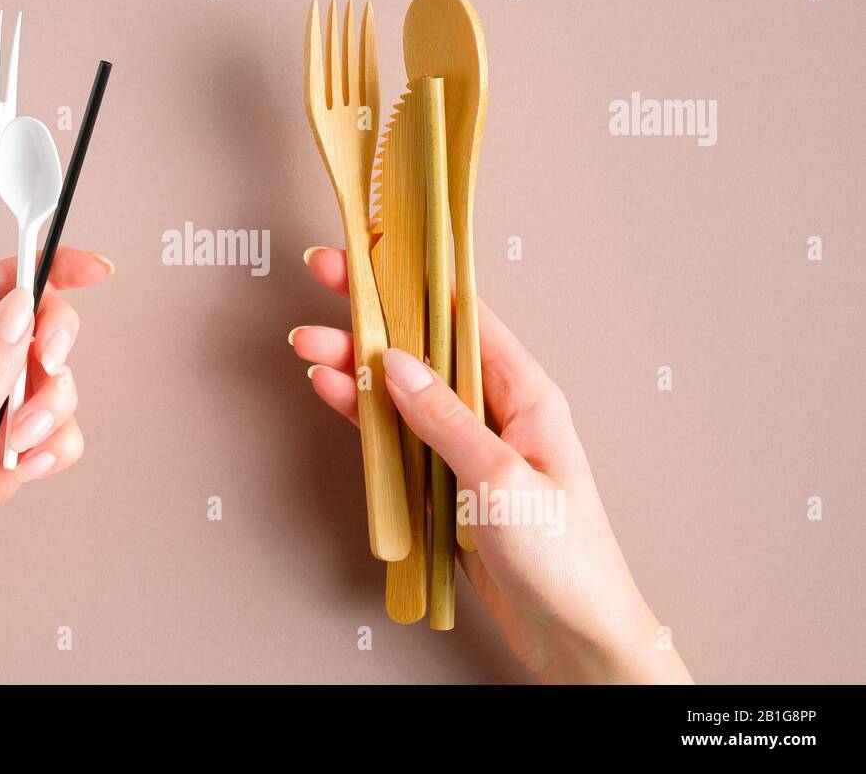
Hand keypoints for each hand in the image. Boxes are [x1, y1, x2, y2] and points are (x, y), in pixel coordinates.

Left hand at [0, 247, 112, 682]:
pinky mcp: (2, 450)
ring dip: (49, 417)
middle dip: (53, 360)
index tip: (92, 269)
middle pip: (33, 329)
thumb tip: (19, 307)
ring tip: (16, 455)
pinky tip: (26, 474)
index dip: (42, 269)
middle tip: (39, 394)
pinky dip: (53, 450)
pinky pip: (55, 429)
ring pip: (50, 383)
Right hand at [292, 246, 691, 683]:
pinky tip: (336, 393)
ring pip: (402, 391)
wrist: (573, 633)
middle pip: (423, 348)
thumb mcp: (500, 478)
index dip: (415, 278)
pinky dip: (365, 418)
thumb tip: (397, 363)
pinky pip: (399, 438)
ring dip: (357, 368)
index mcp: (526, 393)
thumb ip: (444, 419)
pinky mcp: (446, 482)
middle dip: (371, 314)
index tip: (375, 249)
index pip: (463, 316)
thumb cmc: (565, 556)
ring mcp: (468, 446)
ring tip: (309, 344)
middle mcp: (496, 410)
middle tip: (324, 279)